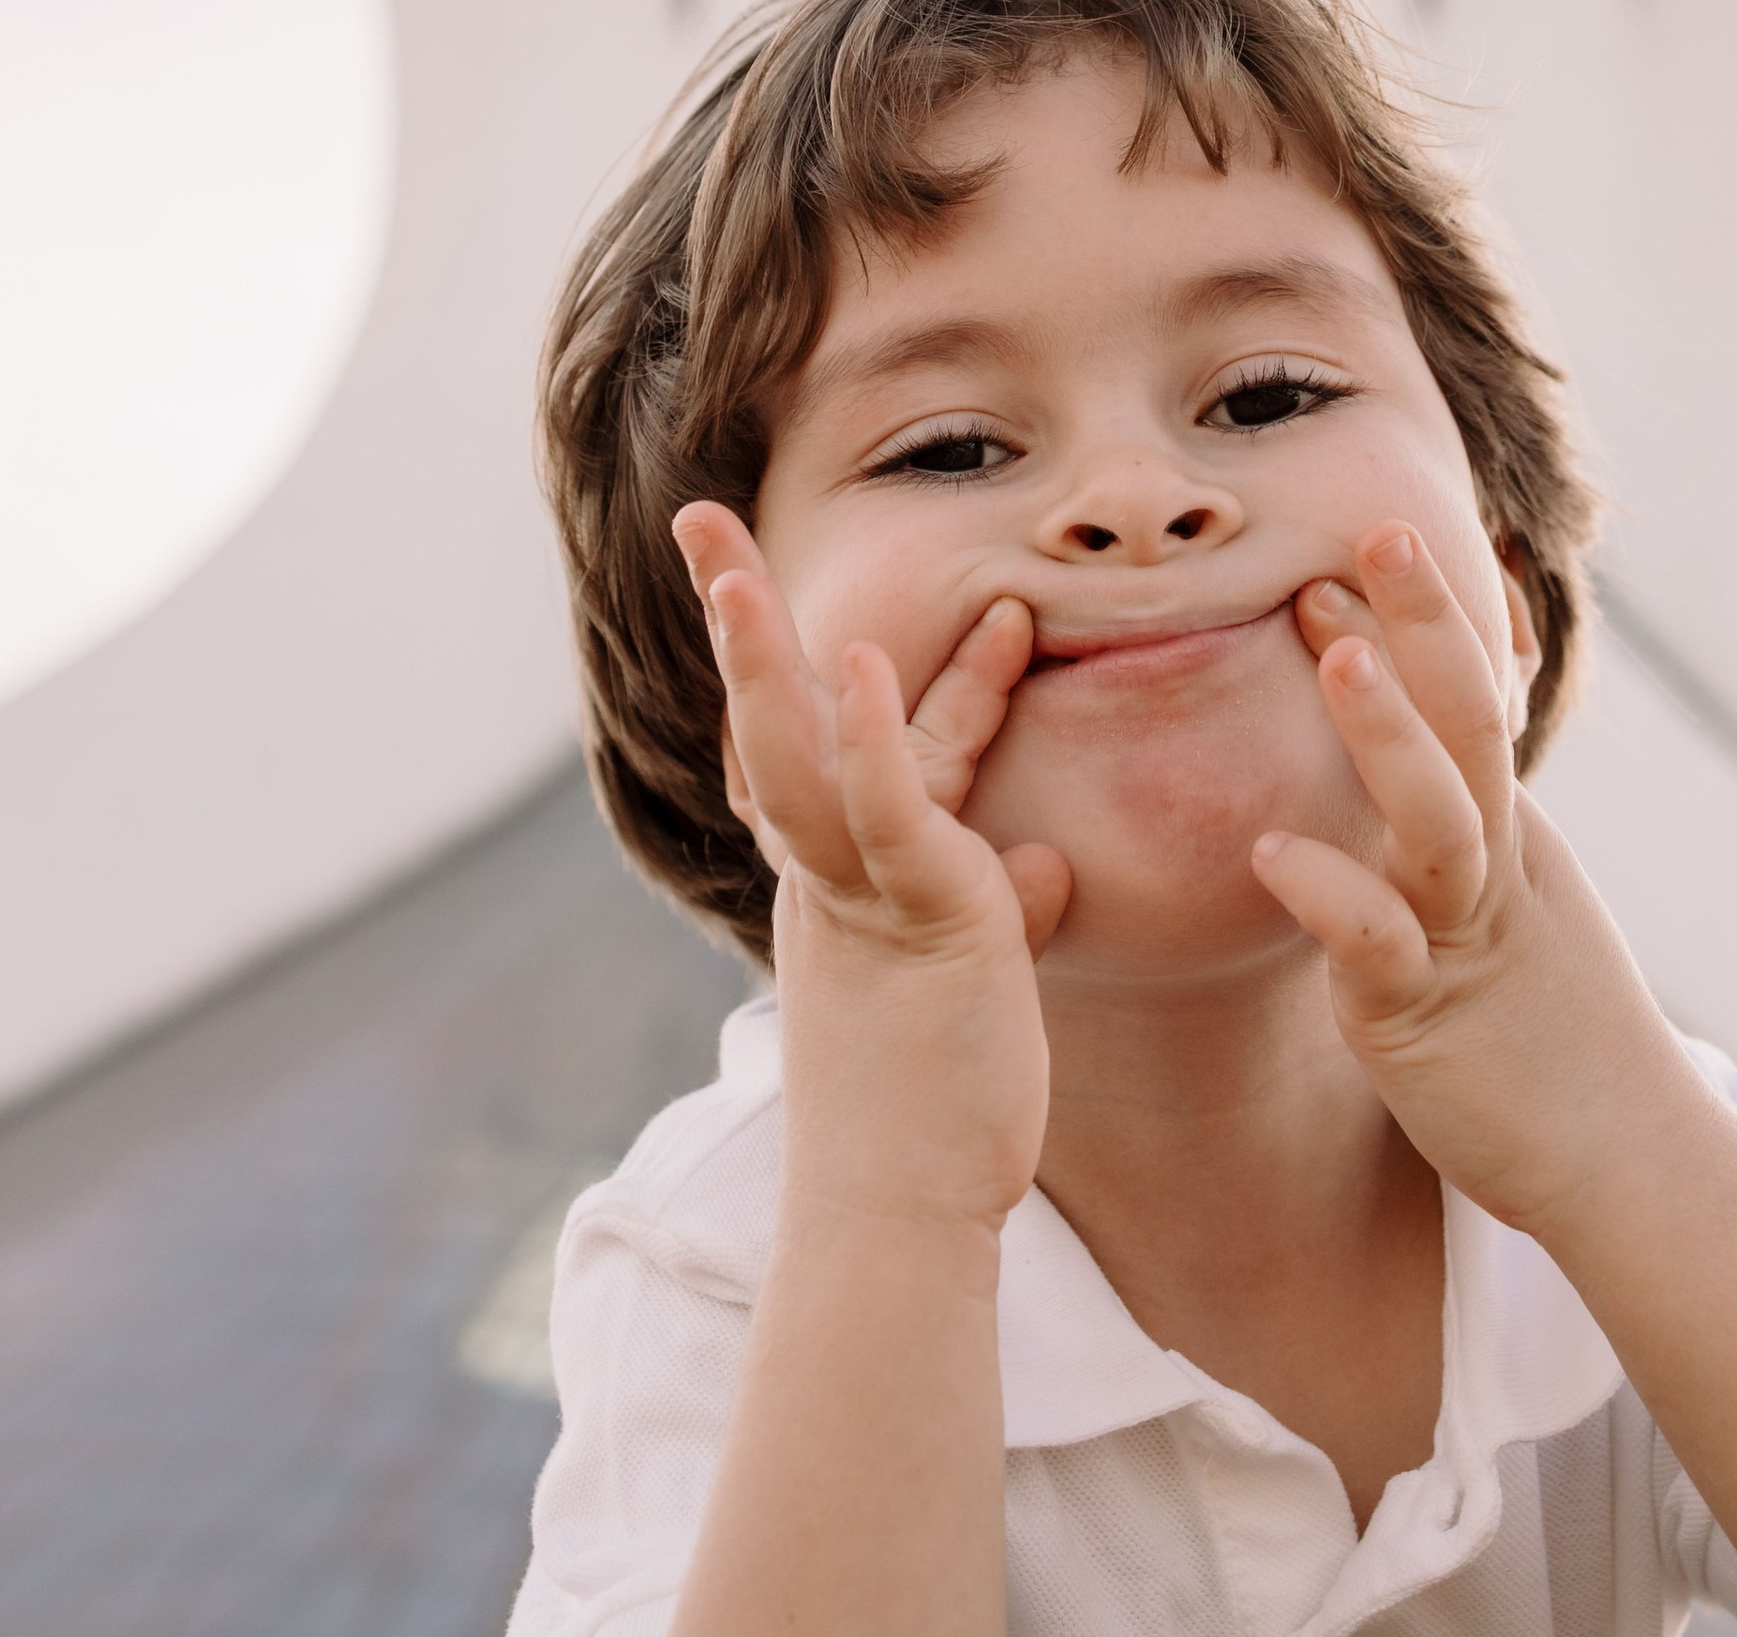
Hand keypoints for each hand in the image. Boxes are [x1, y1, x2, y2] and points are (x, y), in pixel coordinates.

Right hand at [673, 504, 1071, 1236]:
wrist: (902, 1217)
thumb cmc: (940, 1113)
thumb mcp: (972, 980)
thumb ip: (997, 901)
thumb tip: (1039, 863)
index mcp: (834, 879)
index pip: (810, 741)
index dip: (794, 656)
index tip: (760, 579)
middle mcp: (827, 873)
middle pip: (770, 722)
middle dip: (737, 616)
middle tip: (698, 519)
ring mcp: (863, 892)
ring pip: (802, 754)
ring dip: (772, 654)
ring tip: (740, 564)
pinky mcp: (923, 914)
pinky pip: (895, 811)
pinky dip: (882, 734)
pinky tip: (871, 661)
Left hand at [1251, 524, 1677, 1242]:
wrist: (1625, 1161)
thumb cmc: (1547, 1028)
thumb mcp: (1511, 897)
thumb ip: (1465, 817)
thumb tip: (1417, 738)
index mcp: (1508, 830)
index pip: (1474, 699)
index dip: (1429, 619)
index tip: (1364, 539)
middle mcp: (1495, 865)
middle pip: (1472, 724)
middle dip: (1426, 625)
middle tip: (1379, 530)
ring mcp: (1466, 938)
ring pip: (1437, 820)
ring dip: (1388, 735)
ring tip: (1337, 650)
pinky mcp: (1425, 1020)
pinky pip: (1378, 947)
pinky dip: (1331, 895)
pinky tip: (1267, 856)